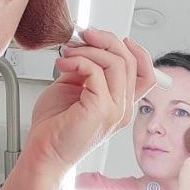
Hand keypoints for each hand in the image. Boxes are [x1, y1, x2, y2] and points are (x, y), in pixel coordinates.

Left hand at [22, 29, 154, 178]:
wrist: (43, 153)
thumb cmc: (53, 128)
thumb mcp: (72, 88)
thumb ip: (85, 69)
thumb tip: (84, 47)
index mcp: (119, 104)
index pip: (145, 73)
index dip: (136, 51)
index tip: (115, 38)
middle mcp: (122, 109)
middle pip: (131, 62)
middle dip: (106, 40)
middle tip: (83, 36)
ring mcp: (115, 111)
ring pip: (117, 63)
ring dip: (88, 51)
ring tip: (68, 54)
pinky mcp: (100, 110)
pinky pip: (96, 72)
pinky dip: (78, 61)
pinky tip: (63, 65)